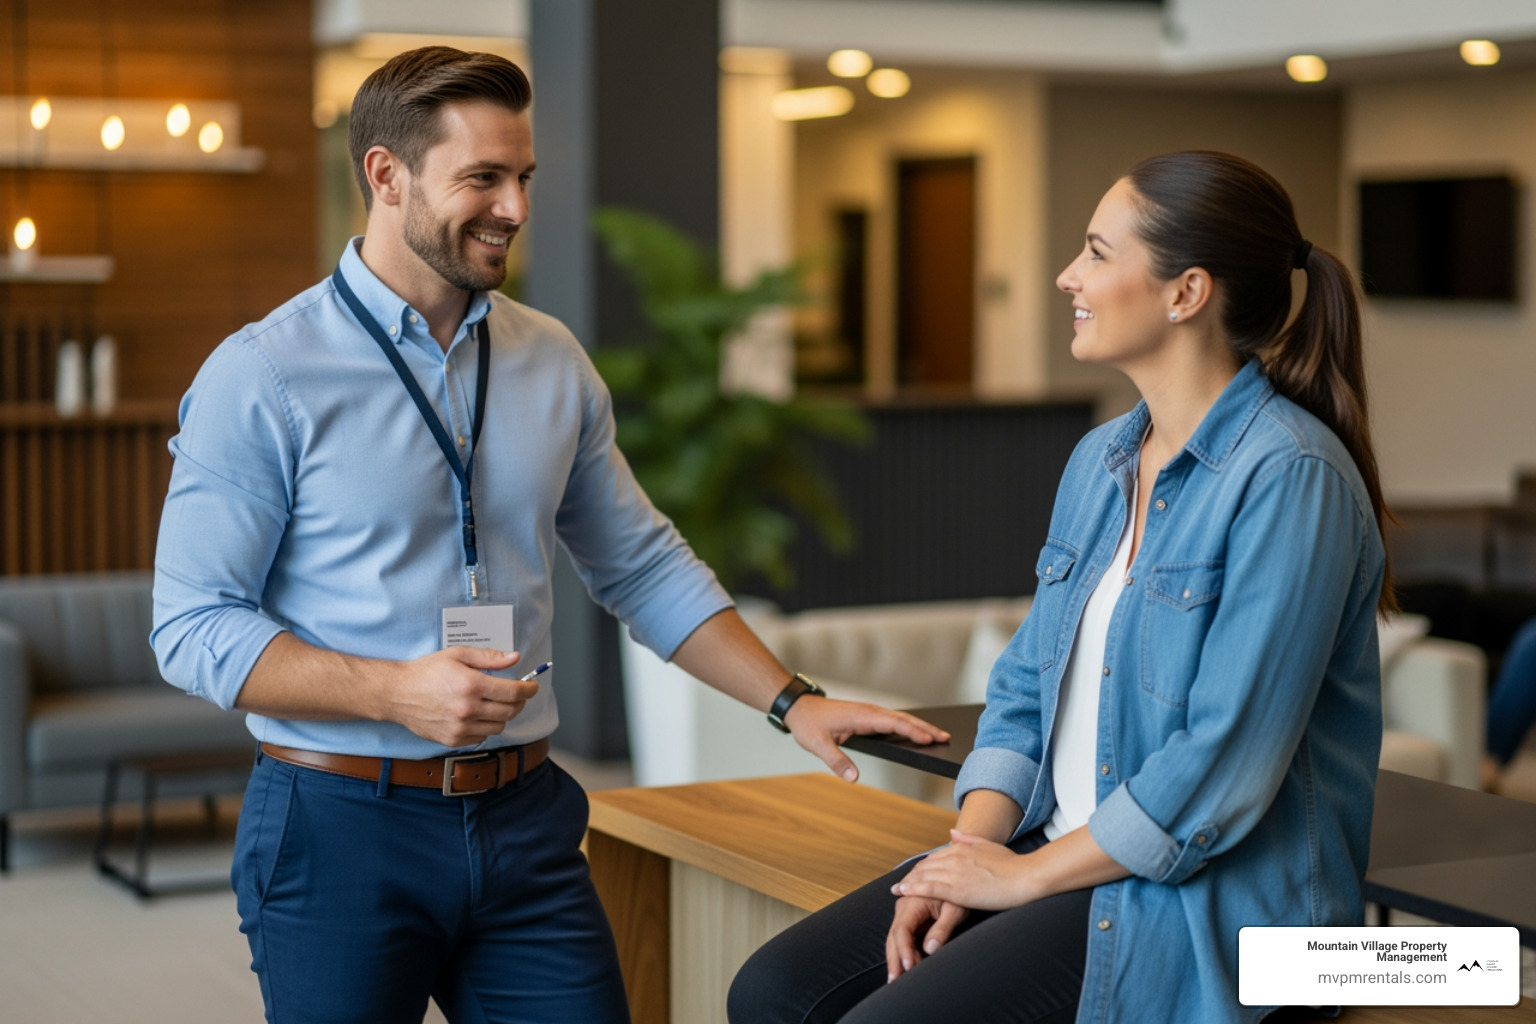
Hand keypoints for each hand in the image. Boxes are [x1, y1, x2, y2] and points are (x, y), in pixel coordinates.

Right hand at [385, 647, 536, 746]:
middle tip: (516, 694)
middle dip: (519, 702)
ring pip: (498, 727)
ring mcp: (460, 728)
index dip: (529, 689)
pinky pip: (481, 737)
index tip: (532, 686)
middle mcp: (467, 709)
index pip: (513, 692)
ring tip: (493, 704)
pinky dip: (485, 727)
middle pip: (510, 711)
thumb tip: (514, 657)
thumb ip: (489, 657)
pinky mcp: (453, 740)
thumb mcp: (458, 655)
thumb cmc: (426, 672)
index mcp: (471, 685)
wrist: (398, 693)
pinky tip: (477, 715)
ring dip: (502, 715)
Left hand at [784, 697, 950, 781]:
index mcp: (861, 716)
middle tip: (945, 737)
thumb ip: (837, 761)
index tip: (929, 739)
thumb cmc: (808, 724)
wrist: (799, 708)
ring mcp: (869, 713)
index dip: (911, 731)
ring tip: (938, 736)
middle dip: (925, 728)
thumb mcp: (818, 744)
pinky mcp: (867, 717)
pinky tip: (916, 734)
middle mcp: (869, 712)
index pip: (892, 722)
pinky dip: (907, 726)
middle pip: (903, 719)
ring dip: (919, 726)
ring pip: (899, 718)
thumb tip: (854, 779)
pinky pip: (892, 721)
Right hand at [886, 894, 968, 980]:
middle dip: (894, 960)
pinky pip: (904, 938)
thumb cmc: (957, 893)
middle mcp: (903, 907)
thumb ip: (942, 929)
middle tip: (894, 982)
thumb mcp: (955, 909)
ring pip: (896, 939)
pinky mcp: (910, 919)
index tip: (909, 967)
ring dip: (897, 959)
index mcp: (912, 901)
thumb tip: (930, 949)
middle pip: (893, 937)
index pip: (902, 930)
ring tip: (898, 981)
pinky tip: (909, 968)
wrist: (958, 878)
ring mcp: (905, 913)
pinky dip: (905, 953)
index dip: (903, 950)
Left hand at [893, 830, 1032, 910]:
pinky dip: (913, 888)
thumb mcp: (990, 846)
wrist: (1028, 877)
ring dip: (908, 882)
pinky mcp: (958, 889)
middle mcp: (956, 857)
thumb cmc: (1015, 865)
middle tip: (900, 885)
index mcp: (963, 848)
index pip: (936, 857)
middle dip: (912, 875)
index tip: (914, 873)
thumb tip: (951, 834)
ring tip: (897, 890)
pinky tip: (902, 892)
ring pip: (924, 875)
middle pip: (926, 866)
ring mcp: (956, 873)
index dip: (923, 867)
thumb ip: (969, 839)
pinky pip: (930, 888)